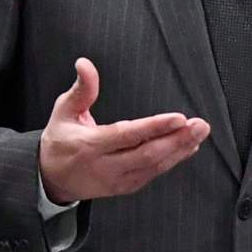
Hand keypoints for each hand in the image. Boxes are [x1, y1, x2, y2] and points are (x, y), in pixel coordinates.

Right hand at [39, 58, 209, 203]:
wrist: (51, 179)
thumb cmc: (60, 140)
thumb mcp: (63, 111)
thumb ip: (81, 88)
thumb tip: (85, 63)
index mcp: (89, 146)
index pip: (126, 136)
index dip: (154, 128)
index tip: (178, 118)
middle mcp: (105, 167)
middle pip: (146, 155)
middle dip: (177, 140)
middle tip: (200, 125)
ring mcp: (116, 180)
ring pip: (153, 167)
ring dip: (180, 150)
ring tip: (199, 133)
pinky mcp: (125, 187)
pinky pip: (152, 174)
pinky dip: (172, 160)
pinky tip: (187, 147)